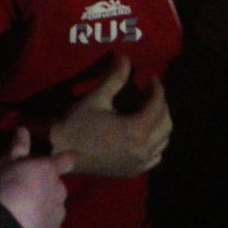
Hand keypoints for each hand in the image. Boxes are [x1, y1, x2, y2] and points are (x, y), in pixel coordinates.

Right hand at [0, 128, 74, 227]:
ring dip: (46, 204)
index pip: (68, 160)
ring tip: (26, 208)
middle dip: (48, 185)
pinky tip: (29, 223)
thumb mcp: (6, 162)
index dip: (67, 159)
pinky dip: (43, 221)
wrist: (9, 224)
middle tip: (28, 189)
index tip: (67, 159)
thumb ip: (18, 147)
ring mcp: (59, 212)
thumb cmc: (6, 186)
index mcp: (49, 170)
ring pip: (56, 204)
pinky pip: (51, 223)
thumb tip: (24, 129)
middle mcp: (60, 189)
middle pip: (58, 184)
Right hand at [49, 54, 172, 176]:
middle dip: (161, 104)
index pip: (157, 105)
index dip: (156, 88)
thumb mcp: (96, 98)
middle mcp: (144, 148)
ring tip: (147, 110)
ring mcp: (140, 162)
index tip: (150, 76)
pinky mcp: (134, 170)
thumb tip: (125, 57)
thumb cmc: (77, 123)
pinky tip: (144, 133)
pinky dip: (156, 142)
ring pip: (164, 140)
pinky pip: (156, 156)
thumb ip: (115, 78)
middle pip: (166, 123)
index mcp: (136, 129)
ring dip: (160, 123)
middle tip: (149, 91)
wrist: (61, 150)